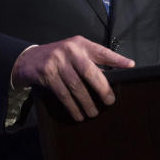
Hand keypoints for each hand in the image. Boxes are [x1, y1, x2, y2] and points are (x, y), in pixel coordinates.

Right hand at [11, 36, 134, 121]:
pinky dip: (72, 106)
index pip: (102, 51)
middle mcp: (70, 50)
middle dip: (102, 88)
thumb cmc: (59, 58)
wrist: (28, 59)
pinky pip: (62, 94)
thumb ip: (91, 60)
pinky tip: (78, 115)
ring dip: (86, 102)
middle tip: (110, 101)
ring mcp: (57, 61)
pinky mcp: (46, 74)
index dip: (117, 59)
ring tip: (93, 113)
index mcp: (81, 44)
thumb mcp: (75, 52)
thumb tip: (112, 77)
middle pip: (90, 71)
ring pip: (76, 86)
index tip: (130, 66)